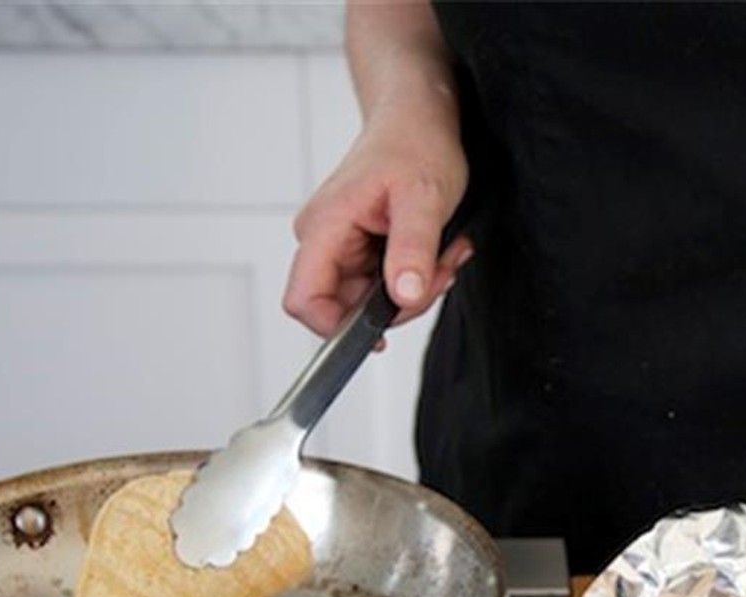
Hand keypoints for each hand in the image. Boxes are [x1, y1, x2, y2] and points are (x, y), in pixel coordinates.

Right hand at [283, 113, 471, 338]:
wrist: (417, 118)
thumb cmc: (415, 144)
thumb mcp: (424, 198)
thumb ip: (412, 249)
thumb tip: (404, 296)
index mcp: (324, 226)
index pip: (303, 300)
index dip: (336, 326)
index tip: (381, 329)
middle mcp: (323, 239)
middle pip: (344, 309)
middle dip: (399, 303)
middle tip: (438, 272)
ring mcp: (339, 246)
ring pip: (368, 302)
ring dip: (414, 289)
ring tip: (442, 255)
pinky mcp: (358, 249)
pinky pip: (381, 285)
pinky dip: (414, 277)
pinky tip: (433, 252)